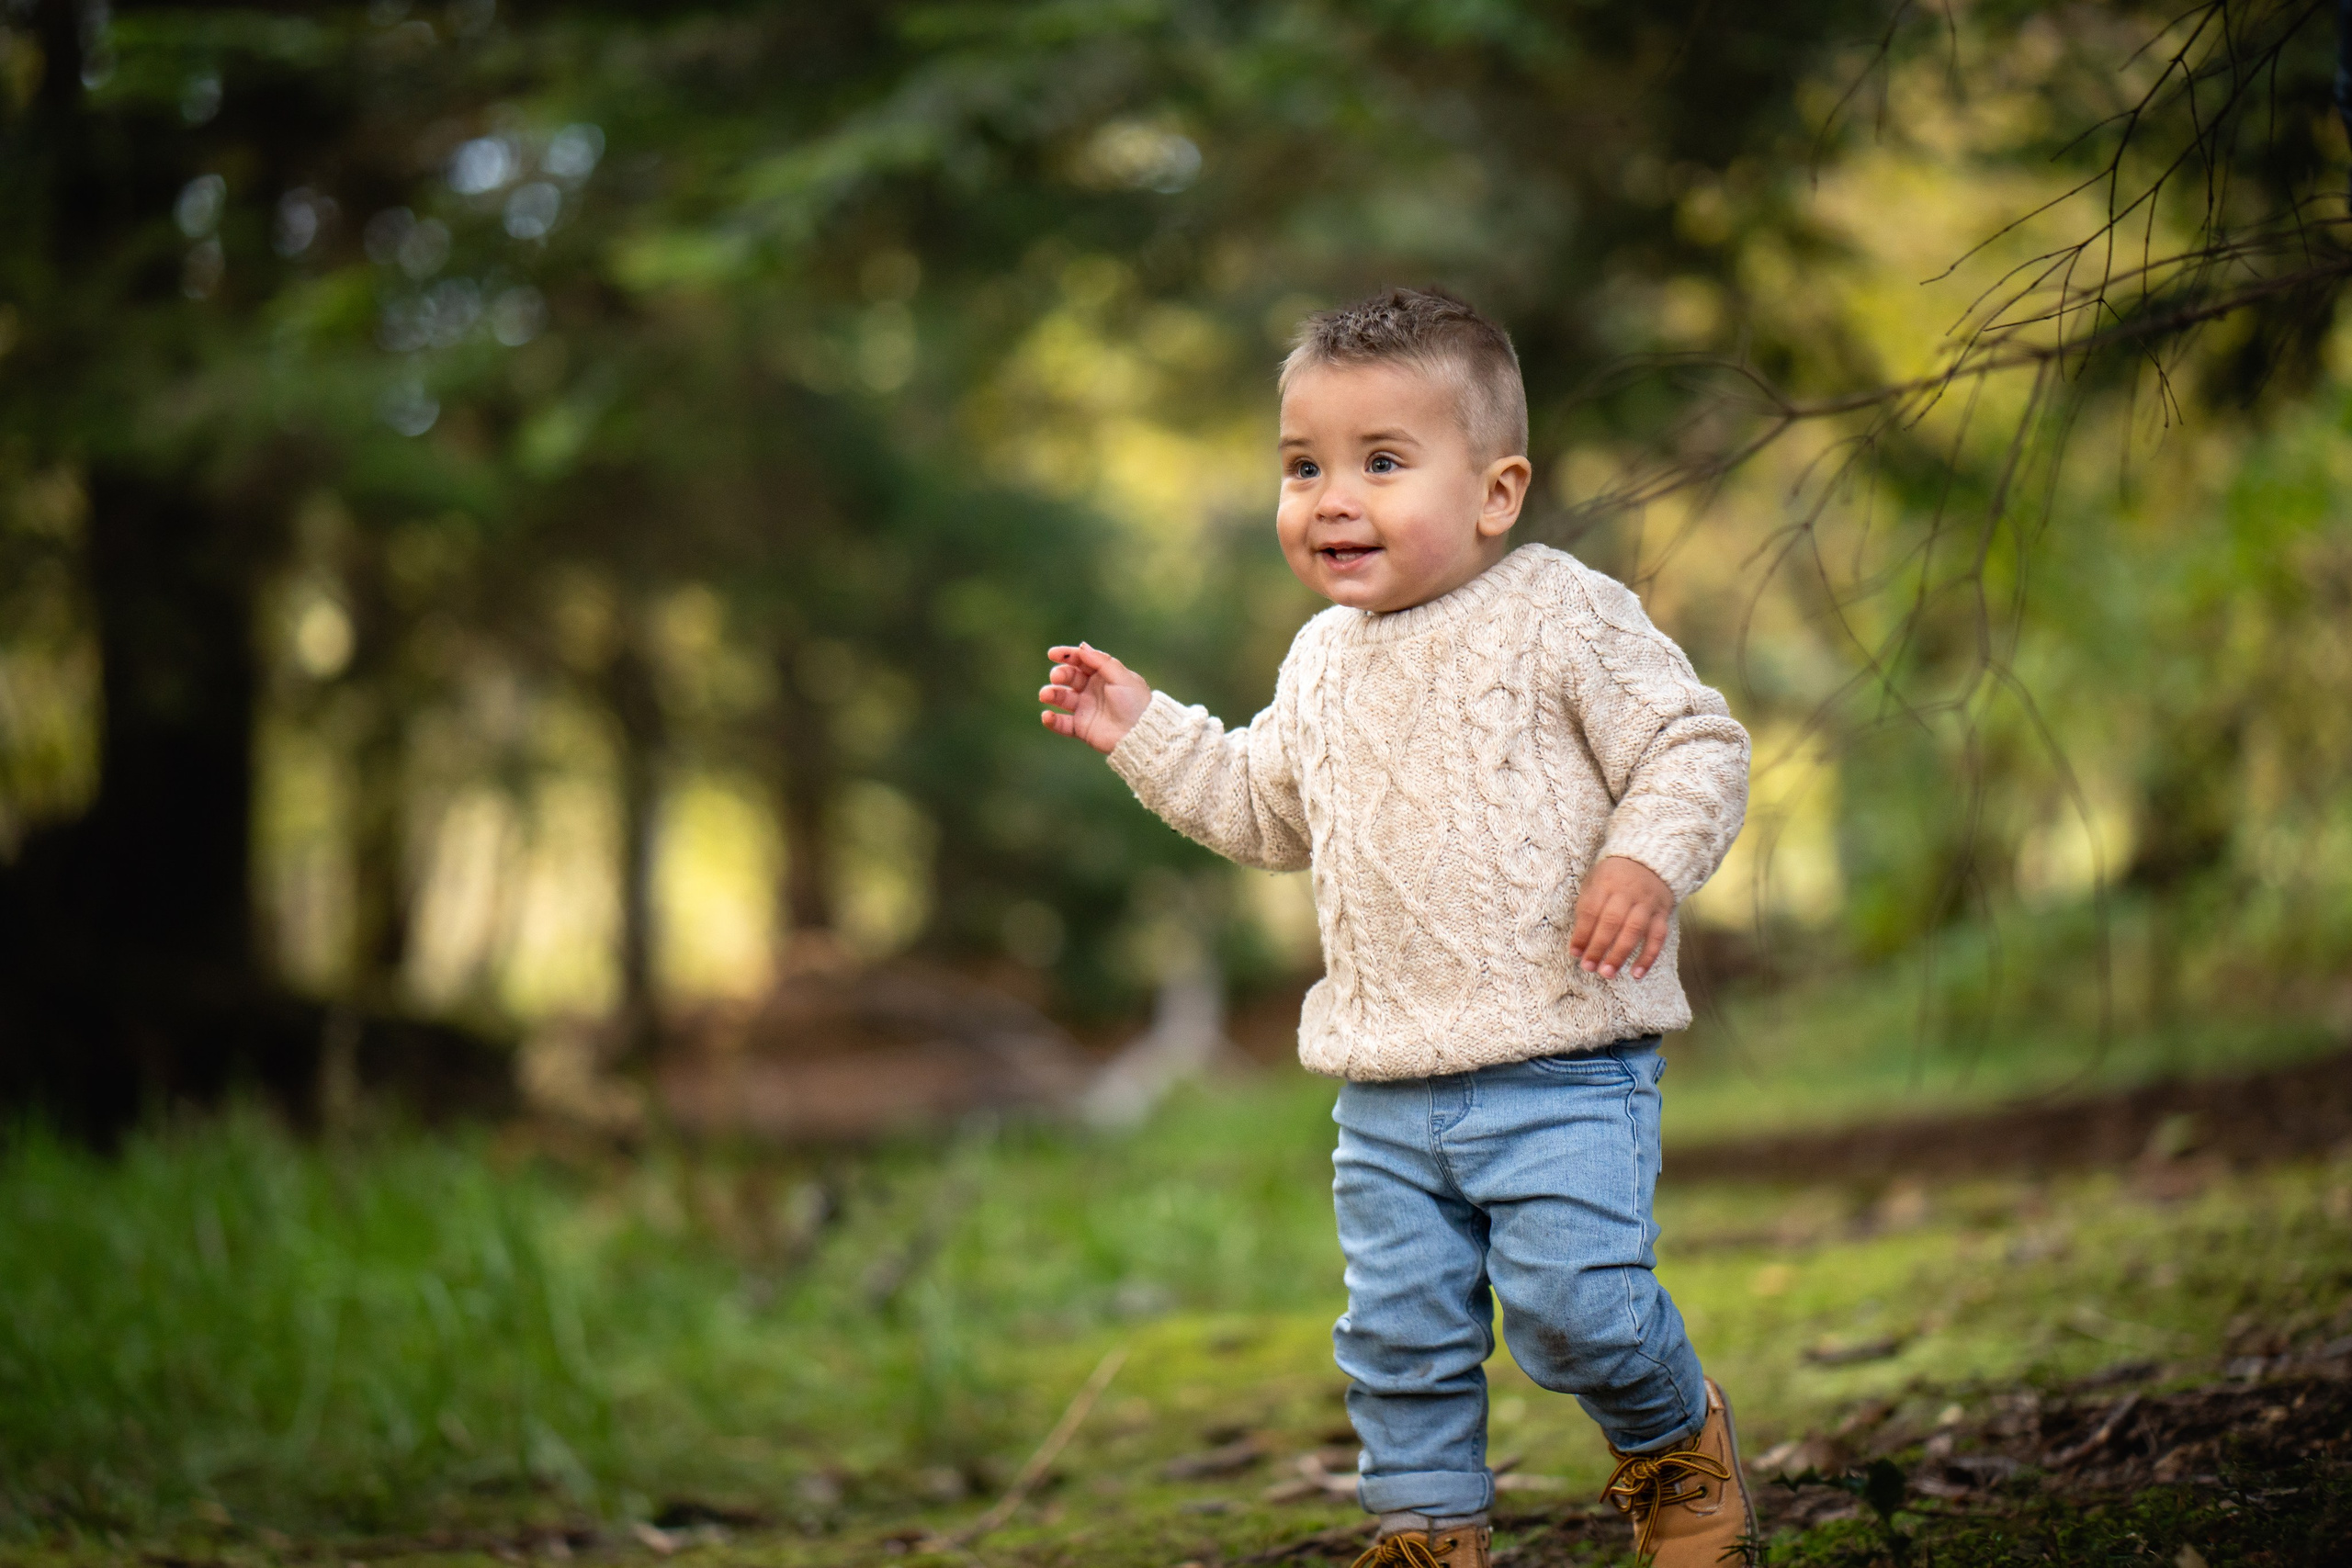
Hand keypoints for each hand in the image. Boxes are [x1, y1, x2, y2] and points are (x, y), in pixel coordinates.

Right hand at [1038, 643, 1152, 754]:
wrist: (1141, 734)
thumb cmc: (1135, 703)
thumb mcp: (1122, 677)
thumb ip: (1102, 661)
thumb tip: (1082, 647)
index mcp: (1103, 675)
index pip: (1082, 661)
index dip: (1067, 655)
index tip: (1052, 654)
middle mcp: (1092, 690)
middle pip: (1070, 677)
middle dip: (1061, 674)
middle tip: (1056, 677)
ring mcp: (1086, 709)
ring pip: (1062, 698)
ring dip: (1051, 694)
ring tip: (1045, 694)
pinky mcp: (1081, 728)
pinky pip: (1062, 724)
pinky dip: (1051, 720)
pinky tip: (1047, 716)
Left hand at [1569, 855, 1674, 980]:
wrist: (1649, 860)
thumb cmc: (1614, 877)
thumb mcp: (1595, 881)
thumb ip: (1587, 907)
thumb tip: (1579, 942)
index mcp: (1605, 883)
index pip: (1591, 910)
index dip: (1582, 933)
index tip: (1575, 953)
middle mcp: (1627, 893)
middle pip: (1611, 921)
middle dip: (1598, 946)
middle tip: (1589, 967)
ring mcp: (1646, 903)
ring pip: (1634, 930)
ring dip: (1620, 954)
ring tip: (1608, 973)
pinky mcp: (1662, 913)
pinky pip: (1657, 937)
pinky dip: (1648, 957)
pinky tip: (1637, 974)